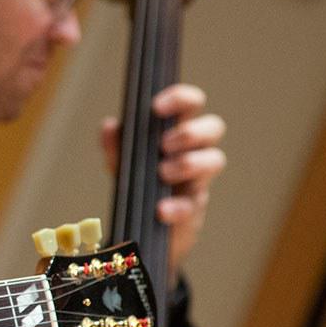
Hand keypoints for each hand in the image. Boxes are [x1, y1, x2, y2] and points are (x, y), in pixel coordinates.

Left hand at [102, 83, 227, 277]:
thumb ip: (115, 145)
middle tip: (164, 144)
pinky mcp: (195, 208)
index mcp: (175, 131)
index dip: (181, 98)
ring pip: (215, 160)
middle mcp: (193, 150)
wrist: (140, 228)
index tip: (156, 107)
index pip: (191, 103)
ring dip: (189, 162)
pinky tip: (161, 209)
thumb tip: (110, 126)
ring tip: (162, 172)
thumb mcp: (120, 162)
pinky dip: (178, 206)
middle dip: (191, 131)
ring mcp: (197, 178)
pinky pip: (195, 204)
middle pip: (214, 126)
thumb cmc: (137, 182)